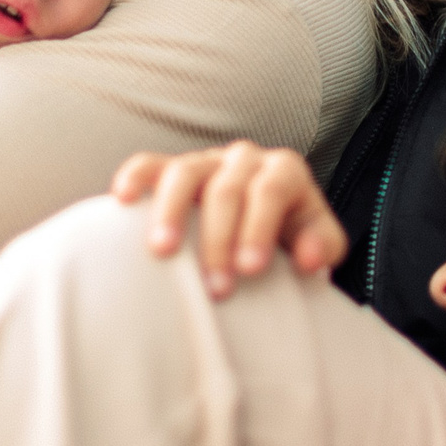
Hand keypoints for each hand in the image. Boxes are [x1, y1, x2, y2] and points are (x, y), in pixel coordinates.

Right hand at [110, 141, 346, 297]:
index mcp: (284, 170)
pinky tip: (123, 200)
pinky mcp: (173, 170)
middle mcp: (244, 158)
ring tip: (163, 251)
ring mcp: (206, 161)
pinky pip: (150, 164)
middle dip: (220, 239)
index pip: (270, 191)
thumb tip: (307, 258)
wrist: (268, 225)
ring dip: (172, 212)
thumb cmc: (291, 237)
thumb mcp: (319, 242)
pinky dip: (135, 177)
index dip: (259, 228)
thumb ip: (322, 246)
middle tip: (216, 287)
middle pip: (227, 189)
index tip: (250, 269)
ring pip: (184, 172)